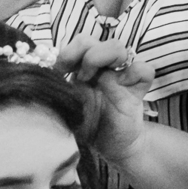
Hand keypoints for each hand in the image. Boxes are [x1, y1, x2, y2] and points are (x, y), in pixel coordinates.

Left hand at [56, 35, 155, 160]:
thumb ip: (58, 92)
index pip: (78, 43)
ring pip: (118, 47)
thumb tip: (43, 80)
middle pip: (92, 39)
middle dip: (83, 53)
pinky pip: (145, 70)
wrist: (111, 149)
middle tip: (81, 77)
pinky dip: (135, 73)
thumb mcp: (66, 108)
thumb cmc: (86, 127)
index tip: (60, 70)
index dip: (68, 52)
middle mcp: (101, 68)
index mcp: (82, 69)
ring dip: (104, 58)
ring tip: (96, 80)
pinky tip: (122, 86)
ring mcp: (120, 76)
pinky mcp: (137, 89)